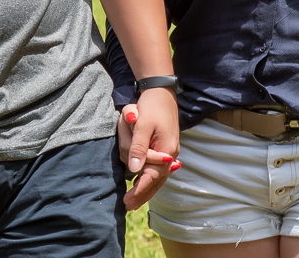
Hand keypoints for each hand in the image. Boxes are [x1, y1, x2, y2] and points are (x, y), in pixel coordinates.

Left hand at [118, 89, 180, 209]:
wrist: (162, 92)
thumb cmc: (151, 107)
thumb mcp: (142, 125)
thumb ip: (138, 148)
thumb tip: (134, 170)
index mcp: (166, 150)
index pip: (151, 177)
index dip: (139, 190)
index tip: (127, 201)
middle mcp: (170, 154)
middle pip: (156, 181)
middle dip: (142, 194)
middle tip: (128, 206)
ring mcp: (169, 152)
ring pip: (158, 177)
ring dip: (146, 188)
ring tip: (133, 199)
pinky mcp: (165, 148)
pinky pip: (158, 169)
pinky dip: (150, 179)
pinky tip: (143, 184)